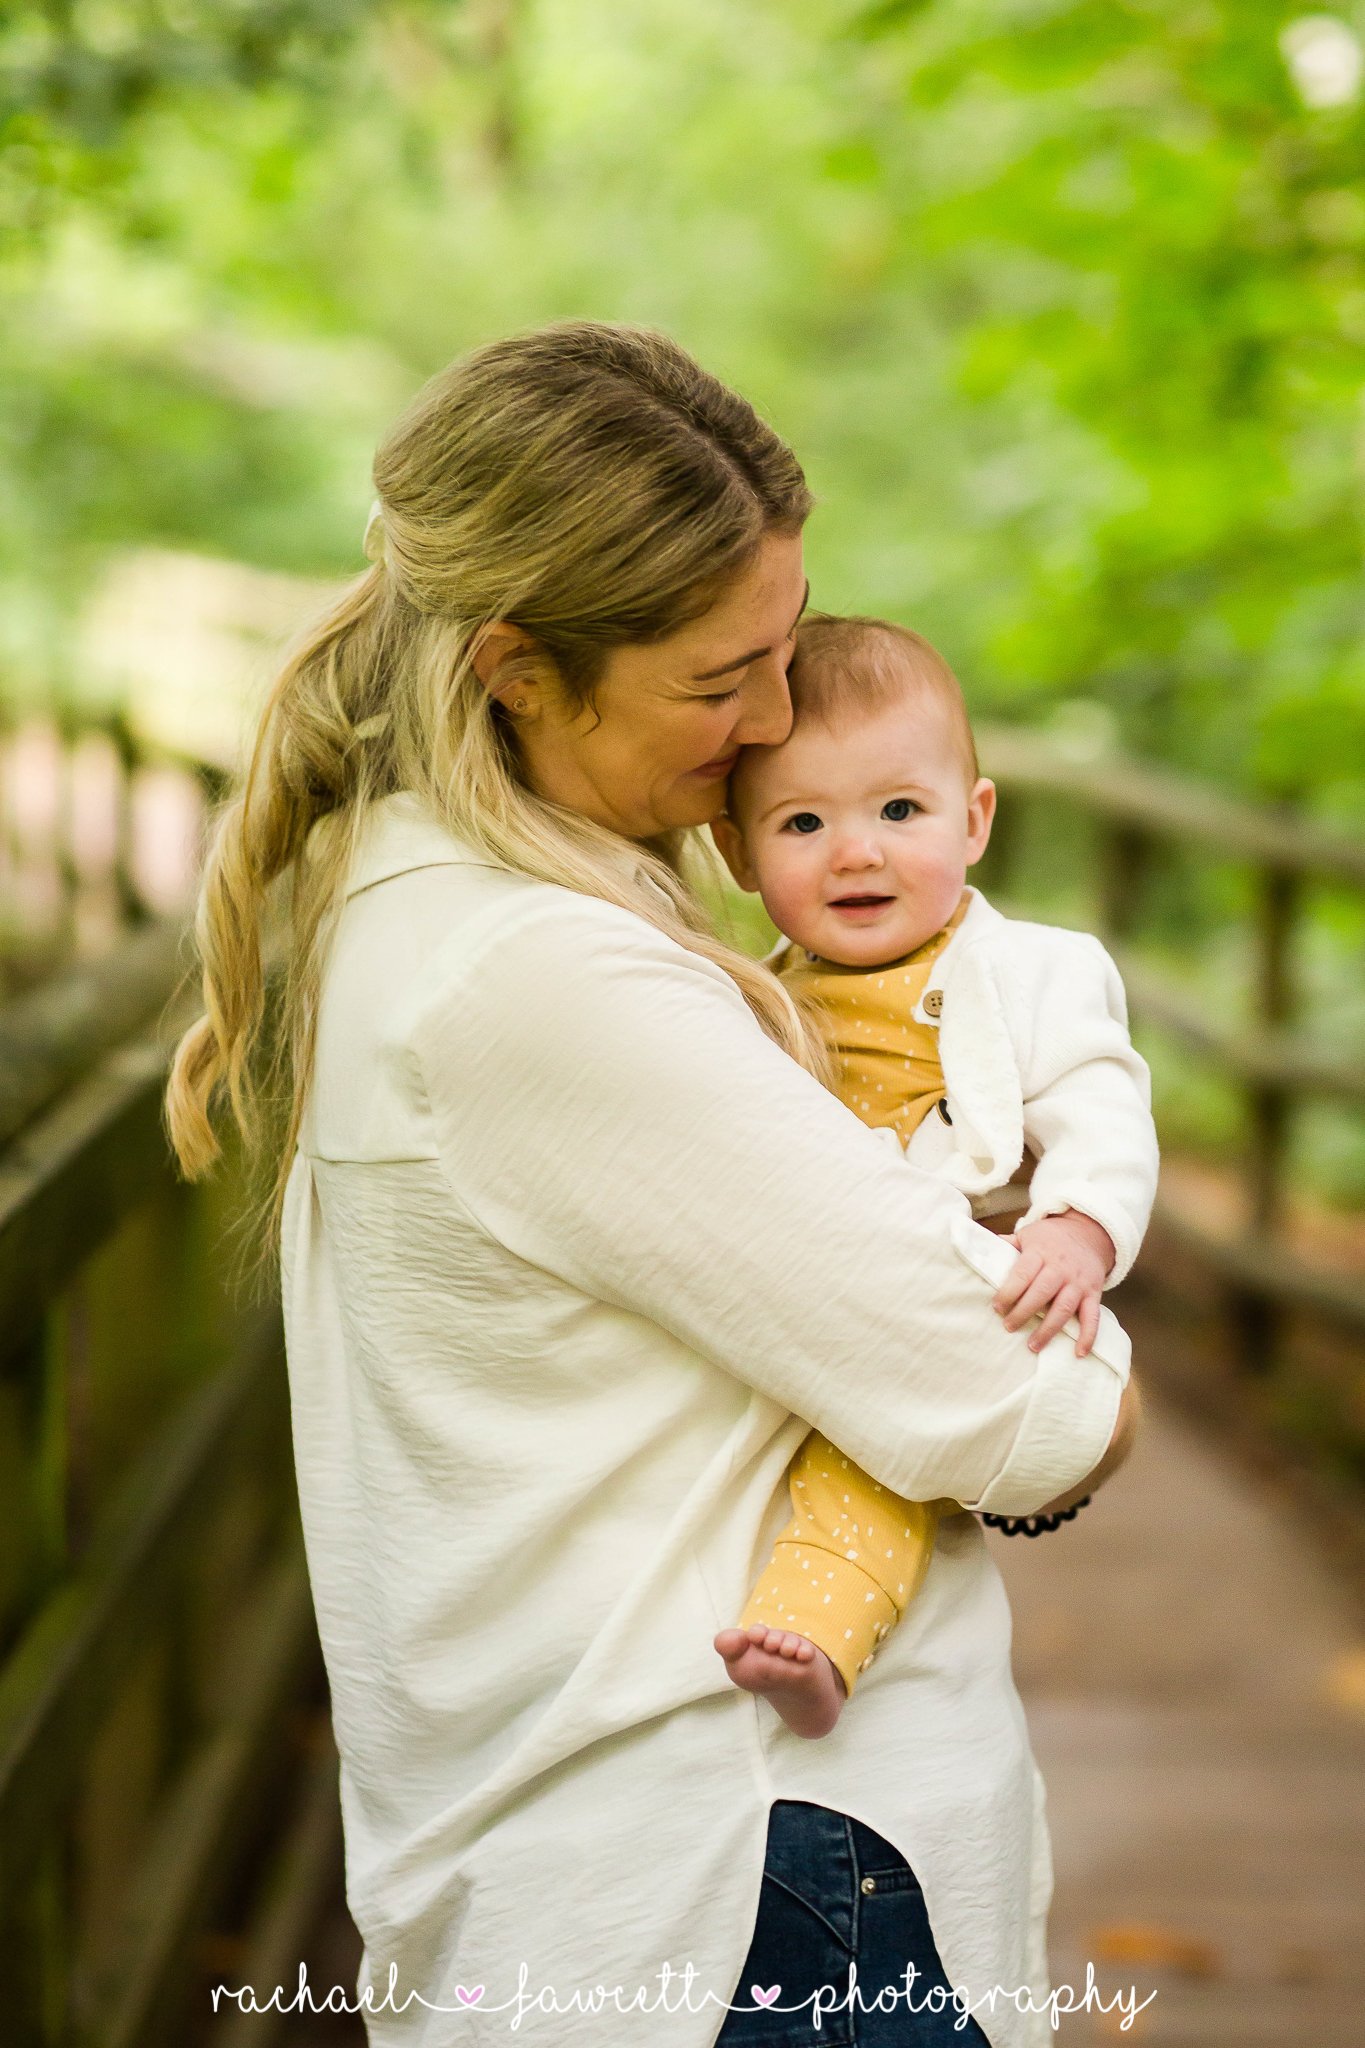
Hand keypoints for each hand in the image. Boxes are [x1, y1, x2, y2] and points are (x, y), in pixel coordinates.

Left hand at [991, 1210, 1115, 1356]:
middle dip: (1023, 1312)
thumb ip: (1008, 1244)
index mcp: (1041, 1253)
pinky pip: (1092, 1317)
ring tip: (1032, 1345)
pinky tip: (1078, 1353)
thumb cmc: (1051, 1238)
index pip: (1022, 1274)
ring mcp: (1078, 1282)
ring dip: (1048, 1330)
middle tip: (1008, 1327)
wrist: (1089, 1233)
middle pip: (1041, 1293)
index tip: (996, 1307)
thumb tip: (980, 1248)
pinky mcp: (1093, 1294)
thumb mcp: (1029, 1234)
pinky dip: (1088, 1336)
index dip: (1008, 1292)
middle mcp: (1061, 1268)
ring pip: (1064, 1308)